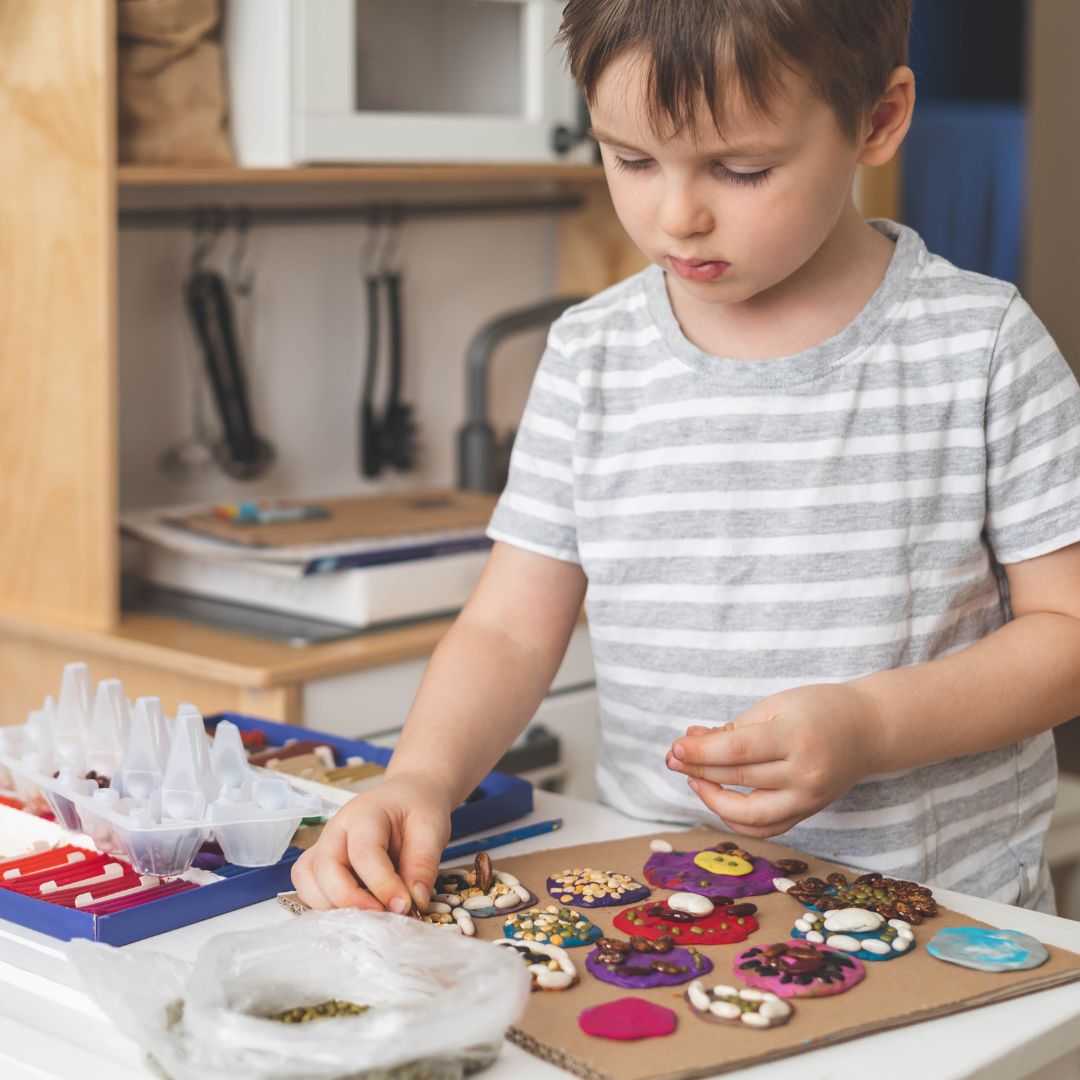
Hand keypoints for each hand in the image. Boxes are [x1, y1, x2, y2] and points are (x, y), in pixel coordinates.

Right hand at [291, 772, 452, 911]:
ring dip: (333, 906)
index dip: (382, 885)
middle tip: (383, 916)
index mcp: (364, 814)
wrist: (408, 795)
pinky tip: (356, 909)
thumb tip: (416, 901)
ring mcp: (325, 846)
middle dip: (351, 900)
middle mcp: (336, 829)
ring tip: (369, 914)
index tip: (405, 906)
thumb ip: (423, 864)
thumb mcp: (432, 828)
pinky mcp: (322, 864)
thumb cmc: (417, 808)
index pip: (363, 853)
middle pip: (325, 868)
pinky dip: (326, 905)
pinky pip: (309, 888)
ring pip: (308, 881)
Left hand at [665, 683, 883, 837]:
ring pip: (749, 814)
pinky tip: (717, 799)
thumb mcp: (776, 706)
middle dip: (698, 771)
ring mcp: (808, 799)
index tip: (674, 748)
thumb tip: (689, 743)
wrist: (868, 730)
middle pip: (739, 779)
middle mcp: (804, 774)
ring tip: (693, 779)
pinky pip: (765, 827)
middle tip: (673, 759)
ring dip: (712, 800)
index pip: (738, 750)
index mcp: (796, 737)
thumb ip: (734, 727)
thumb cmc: (818, 709)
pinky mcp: (807, 812)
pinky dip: (736, 820)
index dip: (701, 752)